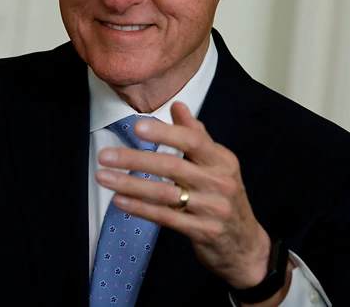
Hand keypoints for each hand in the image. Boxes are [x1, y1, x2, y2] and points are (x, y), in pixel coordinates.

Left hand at [95, 102, 284, 296]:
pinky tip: (119, 200)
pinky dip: (140, 208)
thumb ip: (197, 135)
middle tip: (106, 155)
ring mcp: (212, 208)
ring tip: (103, 176)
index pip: (192, 141)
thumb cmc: (225, 197)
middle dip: (135, 160)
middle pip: (172, 166)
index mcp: (221, 160)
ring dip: (130, 185)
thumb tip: (178, 105)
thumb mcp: (218, 164)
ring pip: (165, 193)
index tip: (137, 127)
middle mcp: (219, 182)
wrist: (245, 245)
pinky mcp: (203, 232)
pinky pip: (166, 217)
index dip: (164, 133)